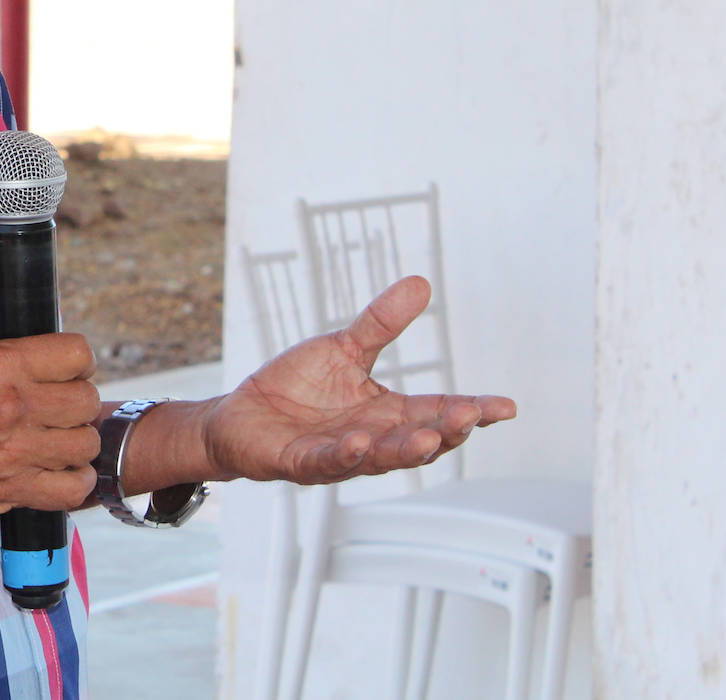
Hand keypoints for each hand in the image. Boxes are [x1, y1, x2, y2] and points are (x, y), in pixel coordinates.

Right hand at [0, 334, 102, 525]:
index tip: (66, 367)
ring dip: (76, 439)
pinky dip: (72, 481)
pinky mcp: (11, 493)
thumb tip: (21, 350)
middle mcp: (15, 408)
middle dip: (77, 397)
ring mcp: (16, 454)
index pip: (76, 353)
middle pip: (87, 399)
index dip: (76, 358)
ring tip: (57, 438)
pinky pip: (72, 490)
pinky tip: (55, 471)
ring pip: (86, 444)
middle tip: (58, 403)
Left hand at [196, 276, 516, 485]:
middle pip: (419, 439)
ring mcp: (340, 454)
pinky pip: (328, 462)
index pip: (437, 411)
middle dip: (445, 430)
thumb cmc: (295, 387)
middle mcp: (372, 437)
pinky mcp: (302, 463)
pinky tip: (360, 443)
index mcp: (386, 412)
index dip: (471, 411)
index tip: (505, 407)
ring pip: (381, 457)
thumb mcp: (344, 348)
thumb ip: (382, 323)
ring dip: (405, 450)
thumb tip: (421, 282)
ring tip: (429, 437)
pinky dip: (346, 455)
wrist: (241, 414)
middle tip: (469, 416)